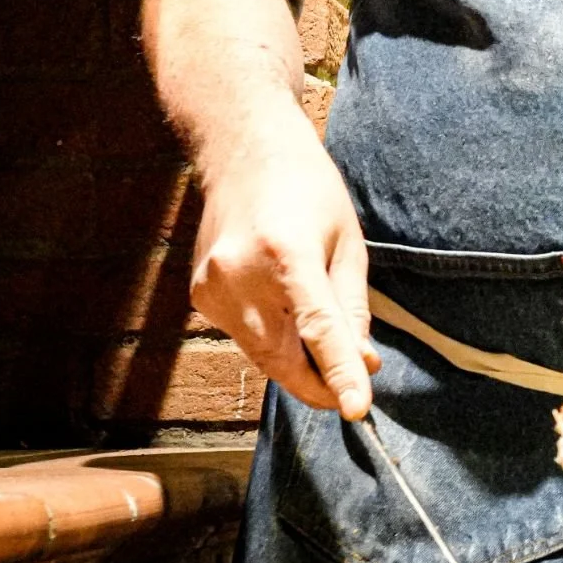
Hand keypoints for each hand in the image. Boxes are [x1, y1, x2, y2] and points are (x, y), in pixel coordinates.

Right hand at [189, 128, 379, 418]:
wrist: (244, 153)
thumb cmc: (309, 191)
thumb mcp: (347, 243)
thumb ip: (351, 308)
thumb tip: (362, 363)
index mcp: (286, 255)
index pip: (316, 331)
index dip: (339, 375)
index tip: (358, 409)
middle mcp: (239, 275)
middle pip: (282, 358)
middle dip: (320, 383)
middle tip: (352, 392)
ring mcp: (211, 288)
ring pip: (261, 354)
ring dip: (297, 363)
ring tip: (328, 350)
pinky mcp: (200, 297)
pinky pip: (245, 336)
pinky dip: (272, 339)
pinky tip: (286, 312)